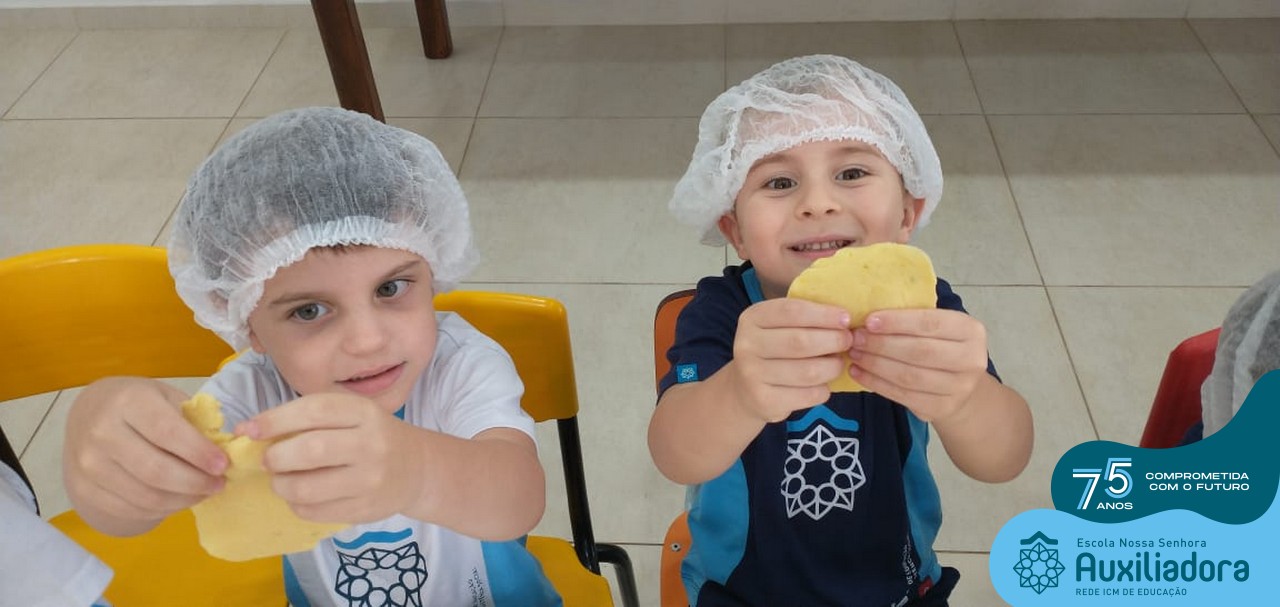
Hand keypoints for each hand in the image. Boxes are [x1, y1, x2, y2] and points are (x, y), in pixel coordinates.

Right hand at [64, 377, 226, 532]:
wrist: (89, 414)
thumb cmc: (140, 404)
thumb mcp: (167, 398)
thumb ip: (193, 421)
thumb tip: (225, 451)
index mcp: (128, 401)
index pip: (167, 432)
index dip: (198, 452)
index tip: (223, 465)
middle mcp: (102, 432)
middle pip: (156, 471)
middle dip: (195, 482)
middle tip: (219, 484)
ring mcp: (88, 464)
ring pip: (145, 496)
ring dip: (183, 500)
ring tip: (203, 492)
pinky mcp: (83, 488)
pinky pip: (130, 509)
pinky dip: (161, 509)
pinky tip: (178, 500)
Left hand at [237, 393, 425, 524]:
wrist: (416, 467)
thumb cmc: (370, 435)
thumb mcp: (350, 414)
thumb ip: (307, 417)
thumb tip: (249, 430)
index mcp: (364, 412)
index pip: (313, 411)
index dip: (275, 420)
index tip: (249, 430)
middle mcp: (371, 444)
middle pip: (310, 450)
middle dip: (276, 457)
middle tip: (269, 460)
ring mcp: (370, 480)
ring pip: (307, 488)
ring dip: (281, 485)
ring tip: (282, 480)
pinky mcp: (365, 509)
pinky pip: (314, 512)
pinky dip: (296, 504)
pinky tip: (302, 495)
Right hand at [728, 298, 852, 422]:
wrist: (745, 391)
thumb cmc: (772, 351)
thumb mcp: (778, 327)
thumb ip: (804, 318)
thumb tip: (845, 319)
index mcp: (752, 318)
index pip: (792, 311)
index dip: (823, 314)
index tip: (846, 319)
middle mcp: (747, 345)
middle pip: (801, 341)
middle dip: (833, 340)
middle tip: (847, 341)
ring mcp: (753, 375)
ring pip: (809, 371)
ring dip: (833, 367)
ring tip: (837, 363)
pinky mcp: (764, 401)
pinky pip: (808, 394)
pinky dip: (824, 389)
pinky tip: (822, 384)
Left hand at [846, 308, 988, 422]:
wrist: (961, 385)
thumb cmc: (942, 346)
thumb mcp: (939, 327)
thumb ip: (913, 319)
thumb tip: (868, 314)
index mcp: (971, 331)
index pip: (930, 323)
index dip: (897, 322)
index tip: (869, 321)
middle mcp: (971, 360)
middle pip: (919, 351)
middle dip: (882, 344)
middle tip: (856, 339)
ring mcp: (959, 388)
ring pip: (909, 376)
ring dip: (875, 365)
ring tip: (854, 355)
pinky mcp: (942, 408)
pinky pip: (903, 395)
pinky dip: (876, 383)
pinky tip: (859, 373)